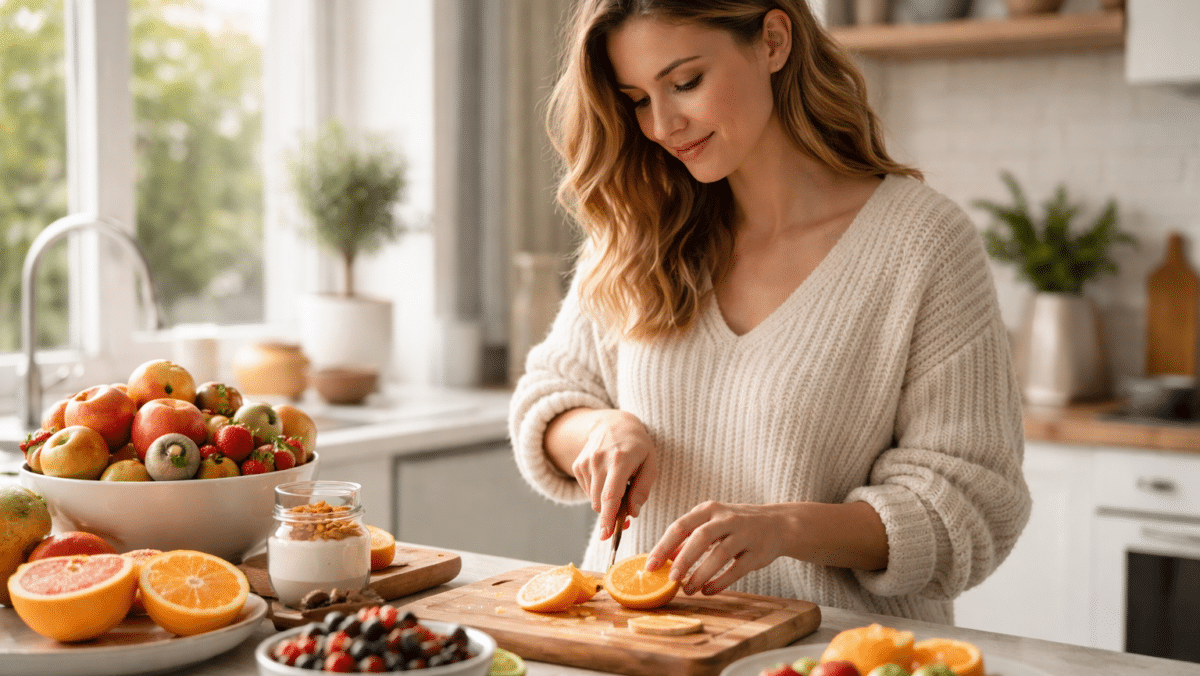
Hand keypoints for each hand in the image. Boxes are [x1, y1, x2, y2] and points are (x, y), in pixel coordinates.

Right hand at [570, 409, 657, 539]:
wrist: (613, 423)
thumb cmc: (637, 446)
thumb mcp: (650, 464)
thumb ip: (642, 490)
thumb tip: (632, 513)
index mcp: (620, 460)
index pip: (611, 494)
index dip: (608, 517)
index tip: (606, 535)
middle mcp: (599, 460)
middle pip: (600, 502)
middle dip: (611, 514)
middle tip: (625, 513)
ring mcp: (585, 462)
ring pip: (594, 499)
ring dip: (606, 501)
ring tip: (618, 484)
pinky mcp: (577, 465)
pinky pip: (588, 491)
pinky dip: (598, 492)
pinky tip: (607, 477)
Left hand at [645, 501, 790, 595]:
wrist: (777, 524)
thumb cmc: (735, 525)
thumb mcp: (711, 522)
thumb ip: (688, 538)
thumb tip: (664, 557)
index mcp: (709, 509)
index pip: (681, 525)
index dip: (664, 546)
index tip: (651, 565)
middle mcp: (727, 518)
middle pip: (701, 537)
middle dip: (683, 560)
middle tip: (671, 579)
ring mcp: (744, 534)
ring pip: (720, 554)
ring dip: (701, 574)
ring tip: (688, 590)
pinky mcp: (758, 552)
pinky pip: (737, 569)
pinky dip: (720, 582)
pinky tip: (707, 591)